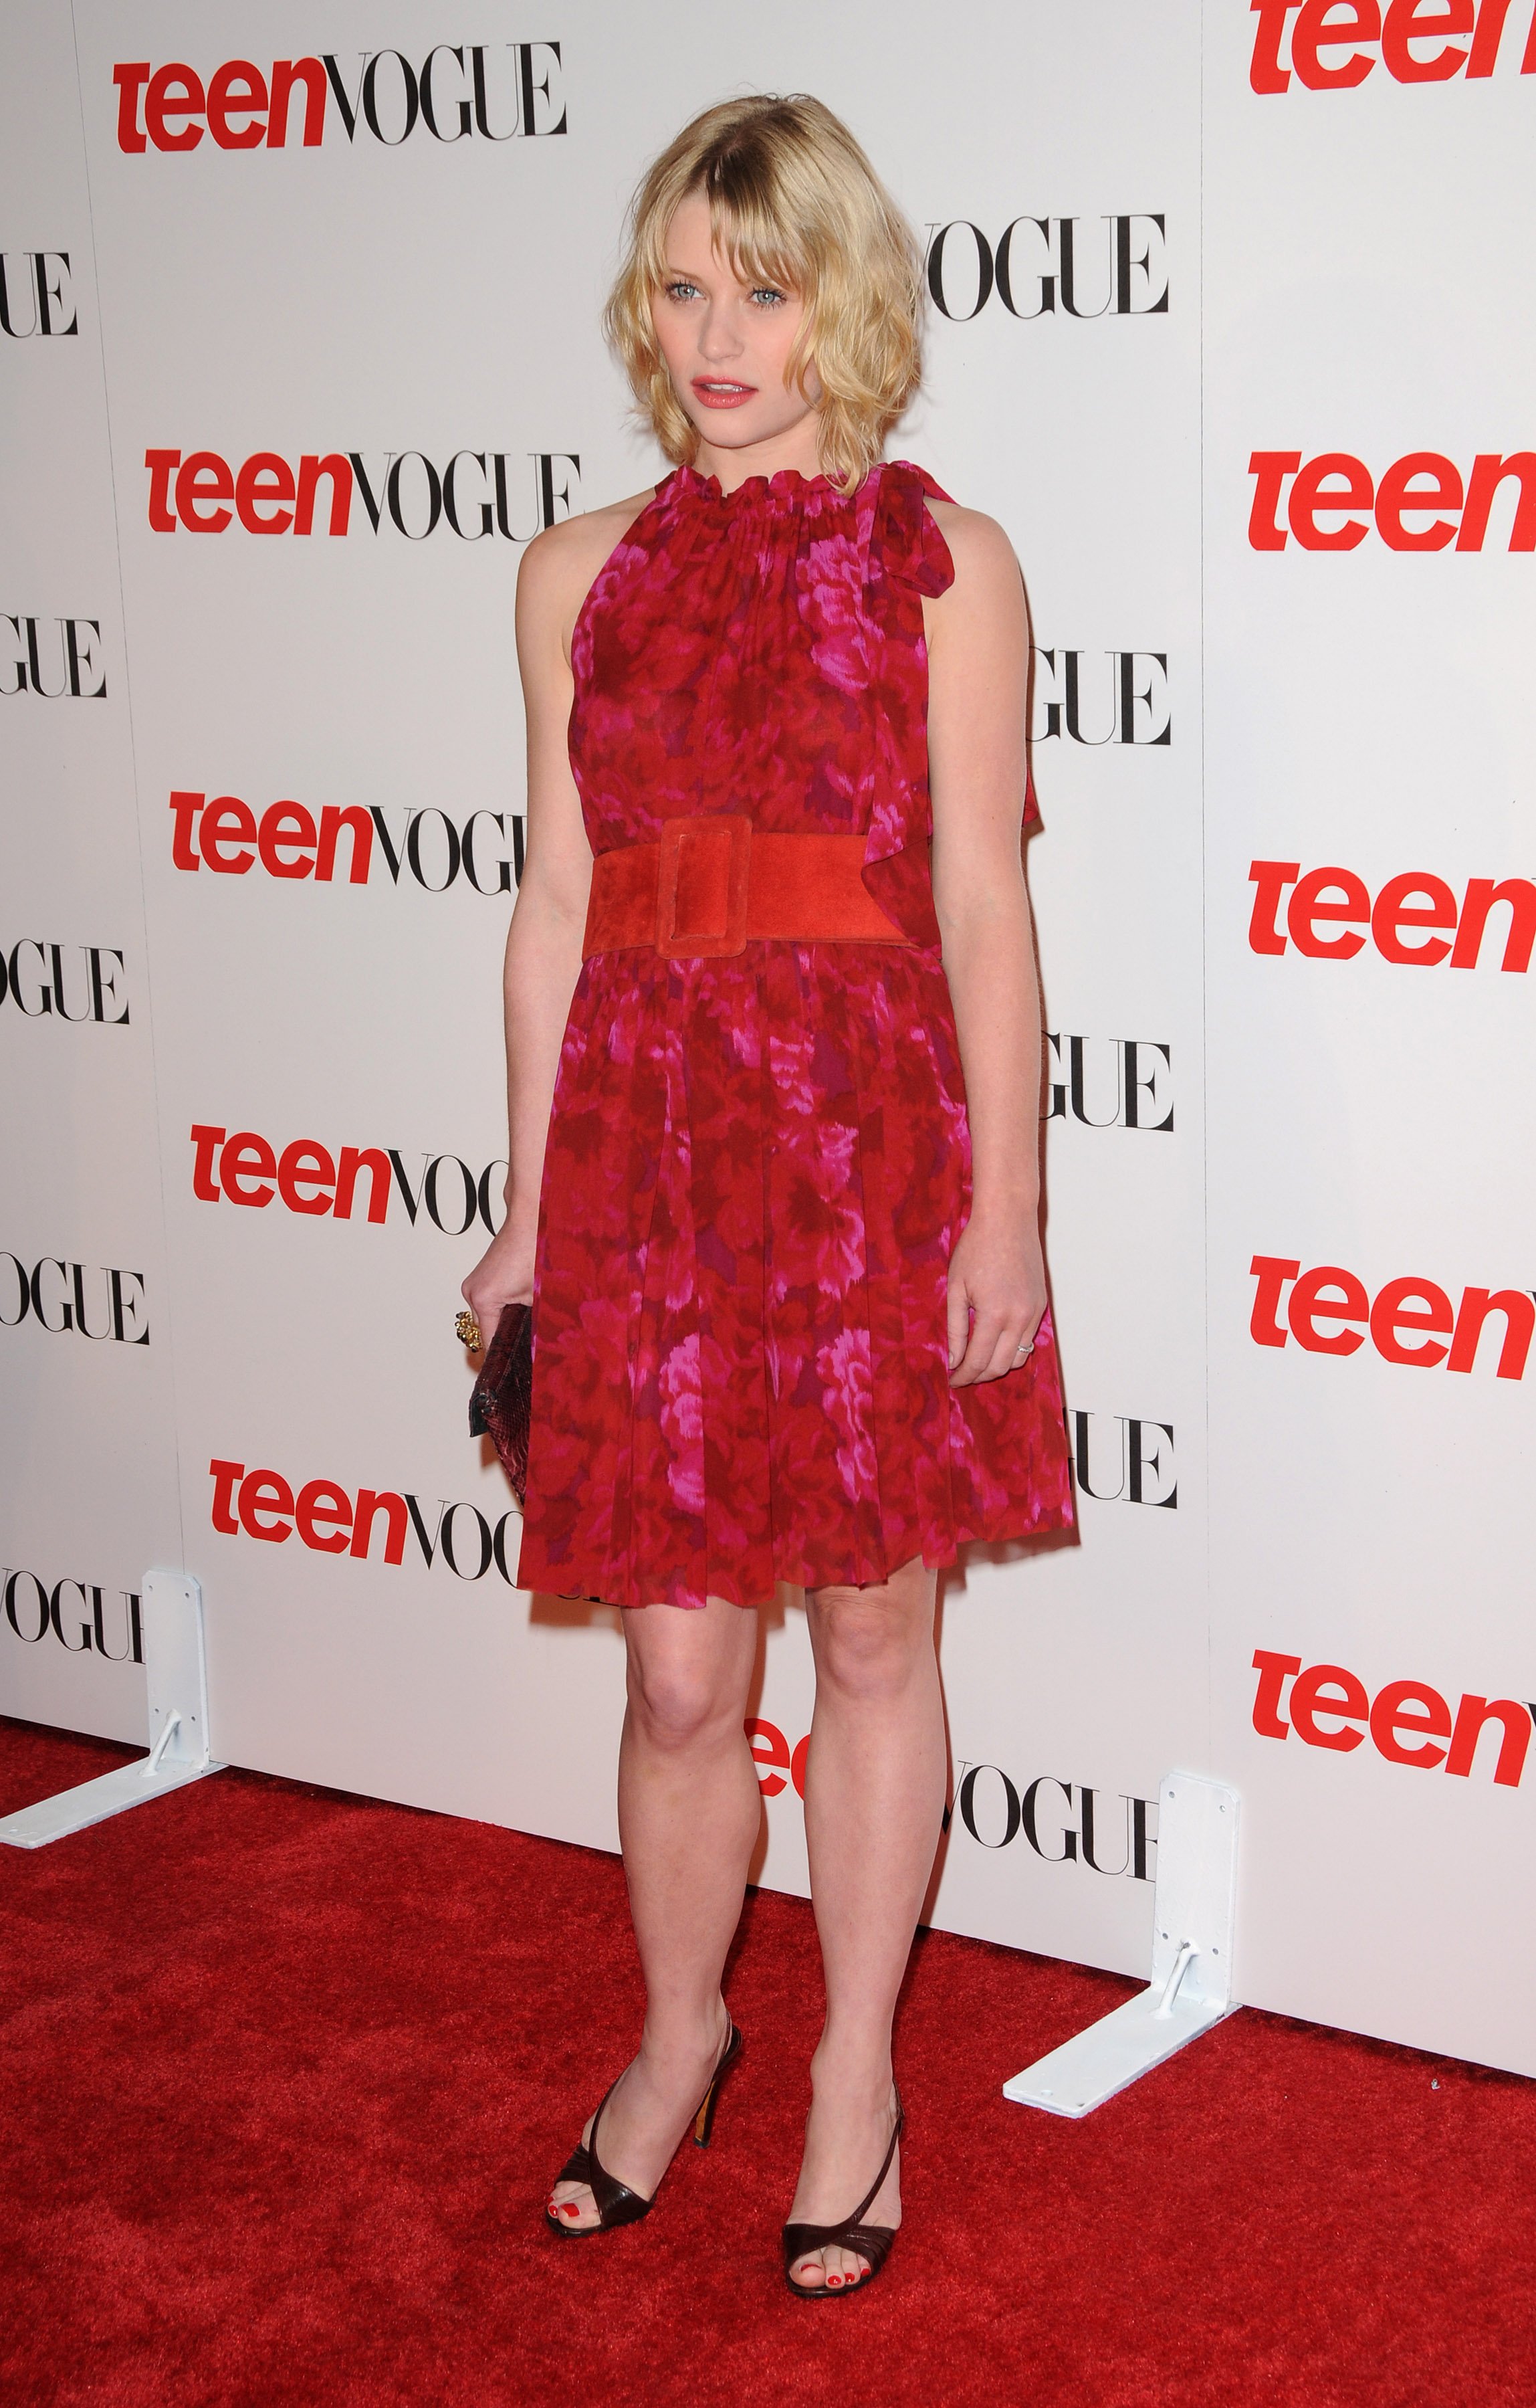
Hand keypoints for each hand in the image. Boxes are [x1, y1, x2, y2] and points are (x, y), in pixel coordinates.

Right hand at [460, 1216, 535, 1354]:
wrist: (532, 1218)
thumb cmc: (537, 1250)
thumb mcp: (541, 1294)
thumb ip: (536, 1323)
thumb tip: (542, 1345)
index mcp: (484, 1299)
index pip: (490, 1342)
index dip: (505, 1355)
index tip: (516, 1367)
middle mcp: (472, 1292)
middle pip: (488, 1329)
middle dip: (508, 1334)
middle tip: (530, 1340)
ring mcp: (473, 1283)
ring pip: (489, 1315)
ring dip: (507, 1318)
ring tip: (529, 1315)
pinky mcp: (479, 1277)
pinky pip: (489, 1301)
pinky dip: (504, 1305)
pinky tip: (523, 1300)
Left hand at [946, 1210, 1045, 1386]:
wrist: (1008, 1219)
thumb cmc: (977, 1248)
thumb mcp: (956, 1288)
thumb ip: (955, 1328)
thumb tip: (953, 1360)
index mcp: (995, 1314)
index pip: (979, 1361)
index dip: (963, 1375)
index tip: (951, 1381)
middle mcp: (1020, 1317)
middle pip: (1001, 1366)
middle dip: (979, 1376)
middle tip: (961, 1374)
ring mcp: (1035, 1312)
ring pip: (1019, 1358)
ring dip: (997, 1365)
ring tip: (976, 1361)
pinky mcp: (1041, 1305)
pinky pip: (1028, 1340)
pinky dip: (1011, 1349)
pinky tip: (994, 1343)